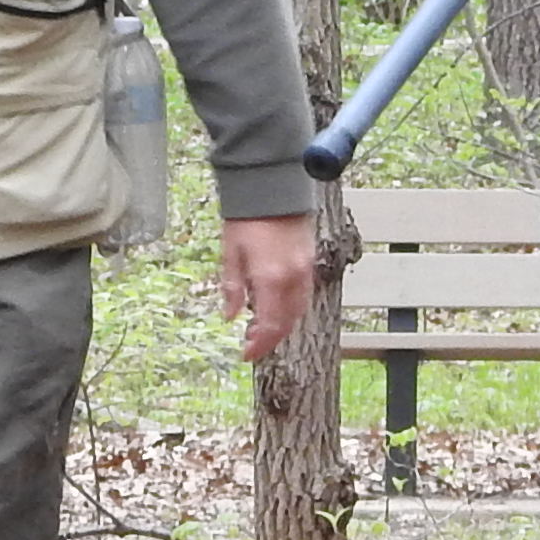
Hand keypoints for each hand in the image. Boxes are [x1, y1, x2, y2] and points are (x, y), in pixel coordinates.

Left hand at [221, 213, 316, 361]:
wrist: (271, 185)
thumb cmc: (246, 217)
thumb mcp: (230, 253)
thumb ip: (232, 287)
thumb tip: (229, 316)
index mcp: (270, 278)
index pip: (270, 324)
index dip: (259, 344)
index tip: (246, 354)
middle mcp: (292, 277)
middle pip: (287, 322)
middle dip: (271, 338)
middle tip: (252, 344)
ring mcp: (305, 268)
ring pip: (299, 310)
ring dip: (282, 324)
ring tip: (261, 327)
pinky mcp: (310, 259)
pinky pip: (304, 293)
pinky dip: (292, 307)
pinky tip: (276, 306)